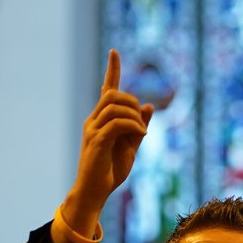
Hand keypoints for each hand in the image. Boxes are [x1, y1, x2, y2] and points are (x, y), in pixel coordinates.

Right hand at [54, 50, 155, 242]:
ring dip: (134, 114)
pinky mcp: (96, 141)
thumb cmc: (110, 171)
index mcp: (101, 120)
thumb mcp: (131, 146)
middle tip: (142, 122)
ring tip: (141, 131)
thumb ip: (138, 126)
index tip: (115, 51)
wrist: (95, 191)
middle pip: (113, 95)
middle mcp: (93, 120)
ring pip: (114, 106)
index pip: (106, 89)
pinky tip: (141, 134)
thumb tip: (150, 106)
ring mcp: (93, 130)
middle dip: (132, 101)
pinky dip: (133, 125)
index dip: (112, 69)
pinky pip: (117, 123)